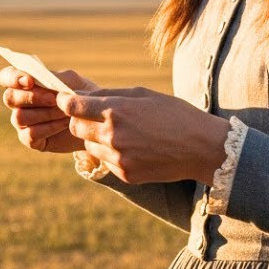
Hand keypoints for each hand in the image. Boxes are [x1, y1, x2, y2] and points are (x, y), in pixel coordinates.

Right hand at [0, 65, 97, 152]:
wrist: (93, 120)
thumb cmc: (79, 96)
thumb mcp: (70, 81)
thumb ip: (53, 78)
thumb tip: (37, 81)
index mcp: (24, 83)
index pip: (5, 77)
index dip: (12, 78)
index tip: (30, 81)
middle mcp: (19, 102)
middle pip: (9, 98)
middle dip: (32, 97)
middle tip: (54, 99)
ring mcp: (23, 122)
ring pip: (19, 117)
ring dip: (44, 113)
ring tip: (64, 112)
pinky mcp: (31, 140)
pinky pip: (29, 134)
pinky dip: (49, 128)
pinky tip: (64, 124)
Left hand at [56, 87, 229, 183]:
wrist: (202, 147)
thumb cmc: (173, 113)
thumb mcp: (141, 94)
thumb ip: (107, 95)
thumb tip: (79, 95)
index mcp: (115, 111)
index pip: (72, 107)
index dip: (66, 101)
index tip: (67, 99)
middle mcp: (113, 136)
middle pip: (75, 127)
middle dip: (80, 119)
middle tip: (96, 115)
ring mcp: (119, 158)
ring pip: (88, 145)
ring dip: (96, 137)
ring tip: (122, 131)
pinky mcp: (126, 175)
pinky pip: (105, 161)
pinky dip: (111, 153)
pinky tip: (133, 147)